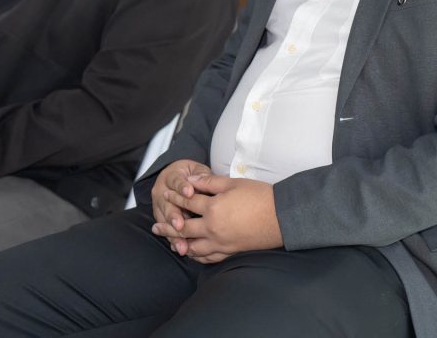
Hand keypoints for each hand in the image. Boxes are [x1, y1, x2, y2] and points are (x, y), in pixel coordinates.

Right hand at [151, 159, 211, 252]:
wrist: (178, 178)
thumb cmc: (192, 176)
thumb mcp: (197, 171)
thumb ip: (202, 176)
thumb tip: (209, 181)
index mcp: (170, 177)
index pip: (175, 181)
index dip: (182, 187)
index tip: (189, 192)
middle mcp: (161, 191)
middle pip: (166, 204)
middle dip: (173, 216)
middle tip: (180, 224)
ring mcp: (159, 206)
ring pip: (164, 220)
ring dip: (172, 233)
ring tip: (181, 243)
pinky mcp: (161, 218)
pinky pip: (166, 230)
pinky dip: (173, 239)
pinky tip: (179, 247)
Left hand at [152, 174, 282, 263]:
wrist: (280, 217)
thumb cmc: (260, 196)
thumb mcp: (233, 183)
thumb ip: (210, 182)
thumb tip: (192, 180)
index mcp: (213, 208)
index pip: (187, 201)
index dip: (175, 197)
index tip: (166, 194)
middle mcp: (213, 228)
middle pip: (183, 228)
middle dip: (168, 226)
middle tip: (156, 226)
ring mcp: (221, 242)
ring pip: (192, 247)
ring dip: (179, 244)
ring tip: (169, 242)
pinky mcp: (229, 251)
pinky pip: (208, 258)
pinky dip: (197, 256)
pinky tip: (192, 253)